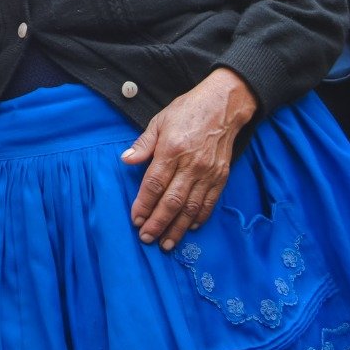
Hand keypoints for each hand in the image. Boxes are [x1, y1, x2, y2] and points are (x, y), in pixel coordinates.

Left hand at [122, 67, 256, 250]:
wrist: (223, 105)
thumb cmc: (188, 110)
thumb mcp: (160, 120)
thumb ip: (143, 144)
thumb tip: (126, 160)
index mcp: (171, 149)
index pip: (154, 184)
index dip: (143, 204)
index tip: (135, 219)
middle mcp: (190, 164)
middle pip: (171, 201)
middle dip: (157, 223)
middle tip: (146, 238)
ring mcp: (208, 172)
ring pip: (190, 207)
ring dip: (177, 228)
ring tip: (166, 243)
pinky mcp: (221, 176)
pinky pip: (209, 202)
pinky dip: (199, 217)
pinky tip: (190, 228)